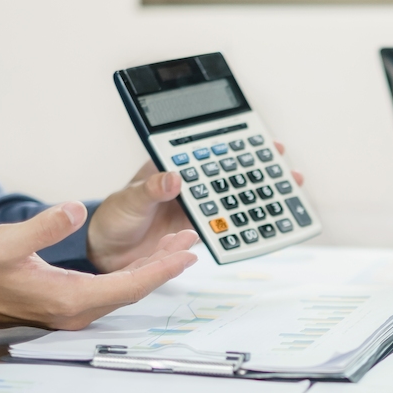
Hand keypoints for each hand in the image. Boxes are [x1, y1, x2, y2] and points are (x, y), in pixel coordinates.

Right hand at [0, 201, 198, 329]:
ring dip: (150, 270)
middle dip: (164, 266)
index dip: (161, 269)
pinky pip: (111, 292)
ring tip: (175, 247)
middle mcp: (76, 311)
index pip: (130, 286)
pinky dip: (132, 275)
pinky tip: (142, 262)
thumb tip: (72, 210)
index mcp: (69, 298)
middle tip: (191, 243)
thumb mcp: (6, 241)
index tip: (187, 254)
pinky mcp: (67, 305)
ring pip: (124, 291)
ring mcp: (72, 311)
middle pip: (134, 289)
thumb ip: (43, 226)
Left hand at [86, 143, 302, 272]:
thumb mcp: (130, 199)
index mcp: (173, 169)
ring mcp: (195, 209)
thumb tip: (173, 178)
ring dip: (256, 196)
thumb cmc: (115, 217)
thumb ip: (152, 189)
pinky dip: (244, 225)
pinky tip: (263, 223)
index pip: (208, 152)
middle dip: (257, 168)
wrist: (109, 252)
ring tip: (284, 191)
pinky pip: (225, 227)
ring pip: (231, 199)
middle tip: (282, 163)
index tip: (258, 140)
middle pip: (228, 174)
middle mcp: (189, 187)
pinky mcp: (197, 232)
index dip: (234, 144)